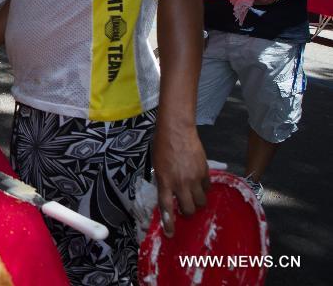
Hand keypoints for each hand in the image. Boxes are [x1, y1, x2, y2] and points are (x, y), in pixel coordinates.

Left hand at [152, 120, 208, 236]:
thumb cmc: (161, 145)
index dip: (169, 223)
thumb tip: (168, 193)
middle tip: (185, 208)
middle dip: (187, 212)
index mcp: (164, 181)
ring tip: (193, 196)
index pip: (166, 207)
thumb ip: (163, 181)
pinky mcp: (205, 172)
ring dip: (197, 202)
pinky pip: (207, 189)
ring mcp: (194, 178)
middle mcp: (180, 183)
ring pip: (201, 202)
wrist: (177, 130)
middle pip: (189, 209)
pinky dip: (204, 190)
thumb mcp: (156, 165)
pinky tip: (199, 184)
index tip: (170, 234)